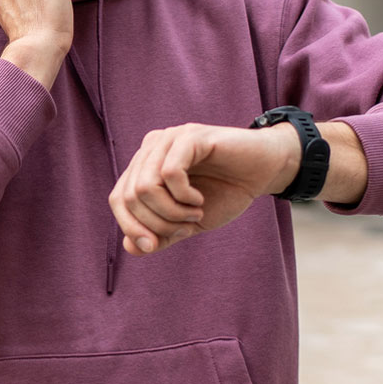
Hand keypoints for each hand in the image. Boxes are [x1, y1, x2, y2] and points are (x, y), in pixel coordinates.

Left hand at [108, 123, 300, 254]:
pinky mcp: (191, 136)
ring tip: (194, 215)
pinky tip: (200, 200)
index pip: (119, 198)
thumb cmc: (225, 193)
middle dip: (157, 223)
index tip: (155, 245)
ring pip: (146, 186)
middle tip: (185, 228)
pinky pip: (170, 173)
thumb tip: (129, 247)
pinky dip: (184, 197)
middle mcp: (152, 148)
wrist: (264, 172)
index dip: (131, 227)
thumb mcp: (188, 223)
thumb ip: (160, 234)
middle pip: (130, 195)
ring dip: (171, 212)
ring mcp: (170, 138)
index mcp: (145, 165)